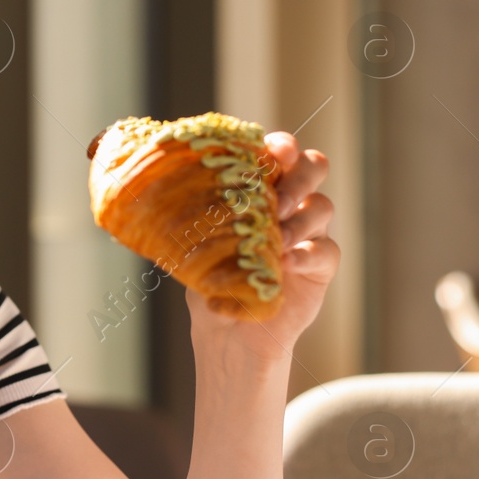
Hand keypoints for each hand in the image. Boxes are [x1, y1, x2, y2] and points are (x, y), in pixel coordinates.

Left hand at [187, 131, 340, 359]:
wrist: (225, 332)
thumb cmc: (209, 280)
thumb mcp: (193, 246)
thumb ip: (189, 220)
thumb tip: (152, 199)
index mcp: (259, 188)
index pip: (279, 153)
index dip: (281, 146)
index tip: (273, 152)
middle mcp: (288, 203)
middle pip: (313, 167)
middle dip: (298, 176)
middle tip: (278, 199)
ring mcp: (308, 233)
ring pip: (323, 206)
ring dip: (300, 218)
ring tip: (276, 238)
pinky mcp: (320, 266)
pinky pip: (326, 250)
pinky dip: (307, 253)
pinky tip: (285, 263)